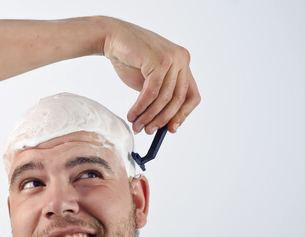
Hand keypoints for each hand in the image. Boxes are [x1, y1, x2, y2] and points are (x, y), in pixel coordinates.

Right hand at [103, 18, 200, 133]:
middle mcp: (182, 60)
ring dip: (148, 115)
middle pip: (178, 100)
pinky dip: (141, 107)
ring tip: (136, 125)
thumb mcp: (150, 81)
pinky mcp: (159, 60)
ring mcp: (172, 59)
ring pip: (164, 98)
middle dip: (162, 119)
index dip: (182, 115)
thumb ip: (160, 96)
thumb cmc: (130, 59)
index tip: (171, 129)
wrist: (113, 38)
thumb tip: (165, 123)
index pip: (192, 96)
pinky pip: (151, 92)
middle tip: (148, 131)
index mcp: (183, 64)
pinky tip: (132, 114)